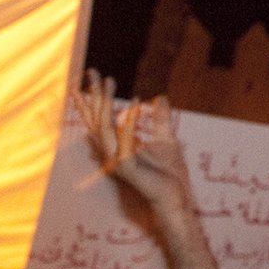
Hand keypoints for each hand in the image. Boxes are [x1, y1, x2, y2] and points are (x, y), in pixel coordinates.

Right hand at [72, 70, 193, 217]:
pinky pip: (124, 141)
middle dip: (92, 96)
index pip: (101, 120)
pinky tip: (136, 103)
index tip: (90, 78)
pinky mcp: (128, 169)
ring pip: (103, 129)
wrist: (177, 197)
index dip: (94, 100)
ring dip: (105, 104)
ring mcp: (118, 161)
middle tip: (91, 71)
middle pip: (97, 121)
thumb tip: (160, 98)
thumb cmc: (169, 174)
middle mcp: (114, 153)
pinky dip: (129, 122)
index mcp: (120, 146)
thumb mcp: (167, 139)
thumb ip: (161, 120)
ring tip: (109, 81)